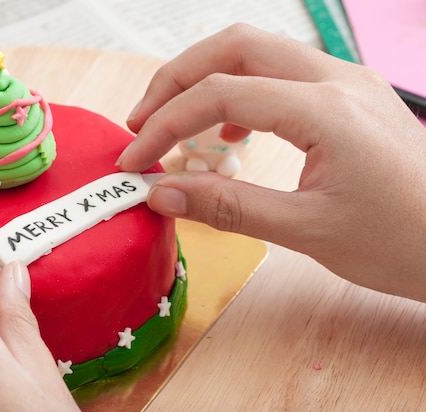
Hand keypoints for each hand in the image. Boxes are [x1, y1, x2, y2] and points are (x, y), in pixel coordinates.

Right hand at [118, 24, 425, 301]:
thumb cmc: (402, 242)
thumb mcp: (306, 231)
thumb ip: (227, 207)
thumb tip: (163, 194)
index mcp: (326, 110)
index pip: (221, 96)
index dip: (166, 125)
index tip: (135, 159)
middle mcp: (338, 80)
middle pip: (235, 47)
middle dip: (178, 79)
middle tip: (143, 120)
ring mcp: (347, 83)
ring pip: (259, 53)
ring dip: (207, 80)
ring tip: (175, 122)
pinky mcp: (350, 98)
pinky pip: (283, 74)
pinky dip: (242, 93)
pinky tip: (232, 133)